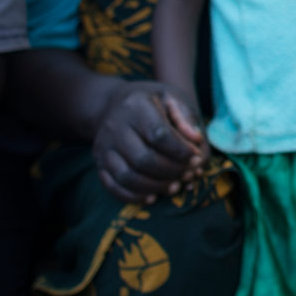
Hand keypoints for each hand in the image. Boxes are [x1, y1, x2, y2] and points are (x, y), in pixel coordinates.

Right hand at [91, 81, 207, 203]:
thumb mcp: (171, 98)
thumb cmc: (150, 102)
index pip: (159, 134)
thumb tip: (196, 142)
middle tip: (189, 174)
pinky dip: (134, 196)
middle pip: (143, 159)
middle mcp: (114, 126)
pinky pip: (113, 186)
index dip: (181, 151)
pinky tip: (153, 197)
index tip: (197, 157)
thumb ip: (186, 118)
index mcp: (135, 106)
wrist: (113, 104)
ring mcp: (103, 146)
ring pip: (127, 176)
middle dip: (171, 171)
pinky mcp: (98, 162)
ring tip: (176, 187)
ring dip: (155, 187)